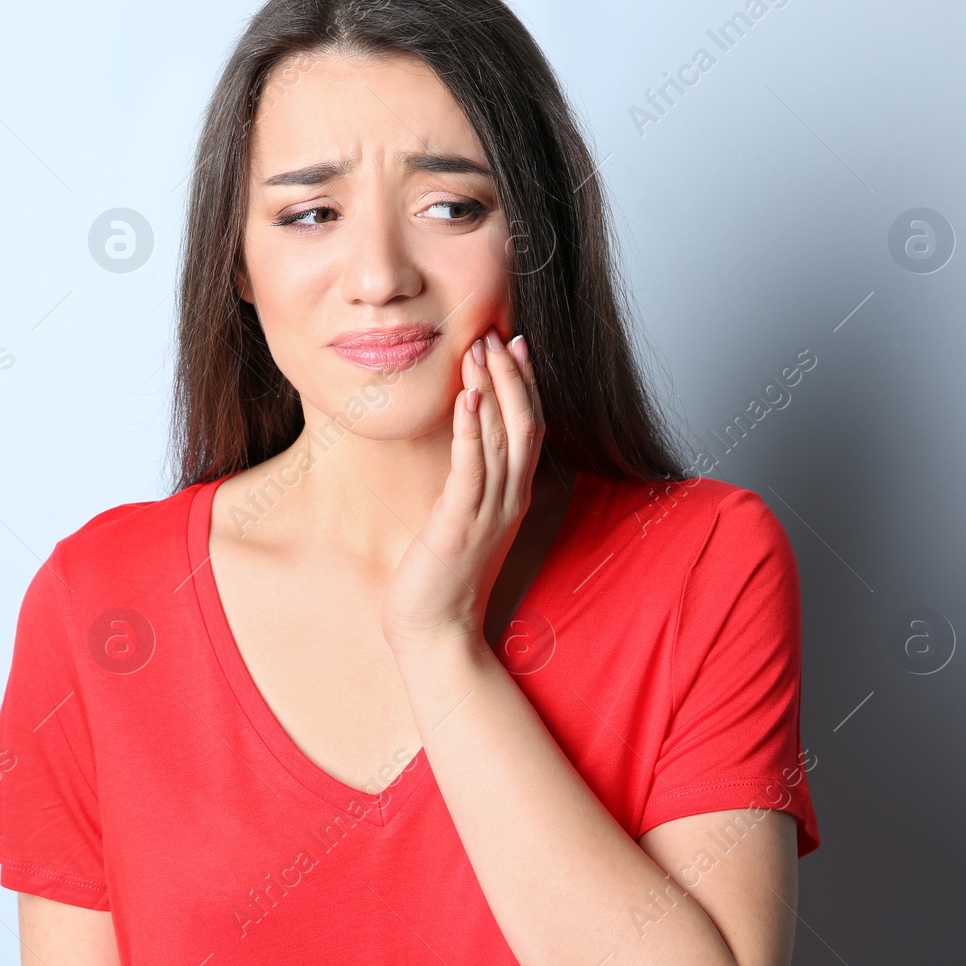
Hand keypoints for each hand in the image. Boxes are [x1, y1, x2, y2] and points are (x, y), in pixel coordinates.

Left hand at [380, 326, 545, 655]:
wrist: (435, 631)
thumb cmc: (442, 578)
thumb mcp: (462, 520)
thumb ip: (470, 483)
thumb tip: (465, 446)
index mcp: (512, 496)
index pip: (530, 428)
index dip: (525, 384)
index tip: (514, 345)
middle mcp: (508, 500)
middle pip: (525, 424)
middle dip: (512, 376)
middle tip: (497, 335)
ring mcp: (488, 512)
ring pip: (503, 440)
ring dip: (493, 391)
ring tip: (481, 350)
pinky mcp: (459, 525)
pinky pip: (472, 470)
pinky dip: (472, 432)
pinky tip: (466, 401)